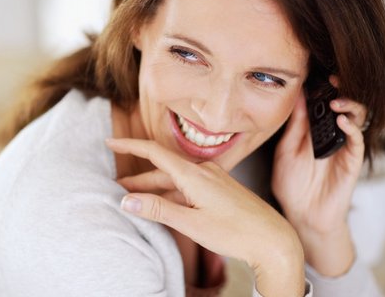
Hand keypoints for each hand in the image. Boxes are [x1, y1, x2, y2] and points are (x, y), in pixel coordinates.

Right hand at [107, 138, 304, 296]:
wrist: (274, 242)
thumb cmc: (237, 233)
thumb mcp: (192, 223)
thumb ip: (158, 210)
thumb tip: (127, 201)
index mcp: (194, 174)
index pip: (154, 152)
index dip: (129, 145)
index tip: (110, 142)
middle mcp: (203, 172)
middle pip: (162, 169)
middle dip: (137, 177)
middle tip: (115, 186)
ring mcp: (213, 180)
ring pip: (174, 180)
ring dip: (153, 187)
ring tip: (134, 198)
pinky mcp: (219, 190)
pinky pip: (187, 187)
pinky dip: (170, 194)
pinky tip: (163, 205)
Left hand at [272, 81, 367, 275]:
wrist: (302, 214)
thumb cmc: (291, 185)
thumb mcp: (286, 150)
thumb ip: (294, 125)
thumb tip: (296, 96)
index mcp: (312, 130)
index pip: (321, 102)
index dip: (322, 87)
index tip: (315, 73)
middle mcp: (329, 135)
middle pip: (342, 106)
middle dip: (340, 90)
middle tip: (334, 79)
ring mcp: (342, 147)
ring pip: (355, 118)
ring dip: (349, 106)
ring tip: (337, 101)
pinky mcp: (351, 161)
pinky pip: (356, 140)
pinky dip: (351, 128)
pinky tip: (342, 121)